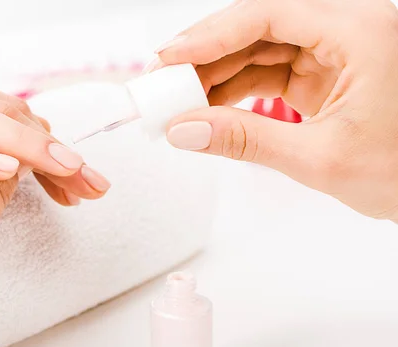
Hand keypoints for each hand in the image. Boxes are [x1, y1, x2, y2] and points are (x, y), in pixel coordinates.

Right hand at [151, 0, 397, 221]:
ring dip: (215, 76)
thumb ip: (245, 140)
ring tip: (177, 102)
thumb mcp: (319, 157)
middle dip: (205, 57)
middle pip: (257, 29)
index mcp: (359, 30)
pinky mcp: (323, 74)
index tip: (167, 59)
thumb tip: (183, 130)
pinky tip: (207, 109)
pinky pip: (268, 72)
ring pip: (258, 50)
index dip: (209, 35)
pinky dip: (235, 91)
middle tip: (161, 84)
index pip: (267, 14)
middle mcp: (346, 29)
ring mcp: (334, 51)